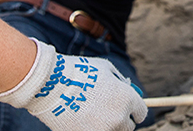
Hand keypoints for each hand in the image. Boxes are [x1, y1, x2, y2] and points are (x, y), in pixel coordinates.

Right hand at [0, 39, 146, 130]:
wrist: (51, 85)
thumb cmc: (78, 72)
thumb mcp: (105, 68)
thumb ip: (120, 81)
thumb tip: (127, 88)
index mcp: (127, 98)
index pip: (141, 113)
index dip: (134, 110)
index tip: (126, 109)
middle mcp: (119, 117)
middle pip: (128, 127)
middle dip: (120, 119)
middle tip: (107, 112)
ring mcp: (103, 130)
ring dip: (107, 125)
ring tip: (92, 115)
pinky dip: (91, 129)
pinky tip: (82, 120)